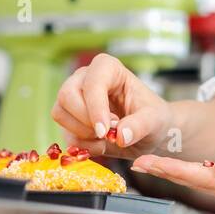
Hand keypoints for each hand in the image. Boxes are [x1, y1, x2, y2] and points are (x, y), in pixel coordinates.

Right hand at [51, 53, 172, 158]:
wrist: (147, 132)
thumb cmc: (152, 117)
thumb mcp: (154, 120)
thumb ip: (140, 125)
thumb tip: (121, 135)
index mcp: (107, 68)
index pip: (92, 83)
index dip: (95, 108)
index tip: (106, 131)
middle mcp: (85, 78)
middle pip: (66, 95)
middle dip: (85, 121)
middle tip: (108, 134)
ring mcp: (73, 97)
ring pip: (60, 113)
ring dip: (82, 134)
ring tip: (107, 139)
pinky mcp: (69, 118)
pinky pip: (63, 133)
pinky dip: (81, 145)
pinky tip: (101, 145)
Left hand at [130, 108, 214, 205]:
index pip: (210, 179)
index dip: (178, 171)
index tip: (152, 163)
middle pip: (206, 183)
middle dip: (172, 173)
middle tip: (140, 163)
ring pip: (212, 182)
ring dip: (183, 172)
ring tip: (154, 163)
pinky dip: (200, 171)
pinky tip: (184, 165)